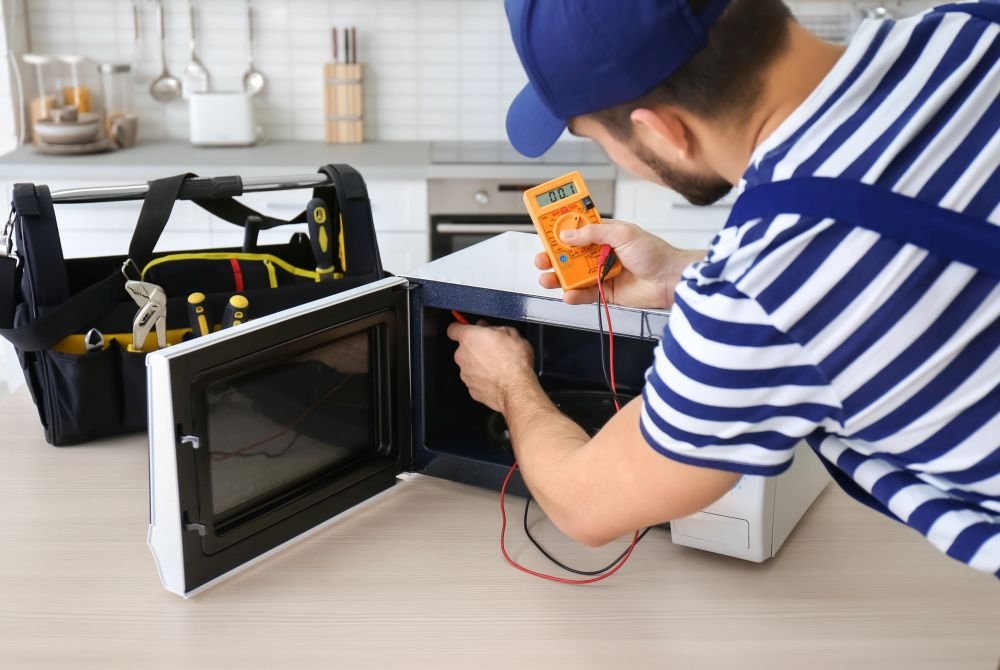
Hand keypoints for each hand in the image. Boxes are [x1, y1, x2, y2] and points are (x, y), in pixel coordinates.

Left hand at [446, 321, 535, 412]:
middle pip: (464, 348)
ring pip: (469, 365)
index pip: (453, 329)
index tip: (467, 329)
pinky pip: (475, 379)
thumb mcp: (511, 333)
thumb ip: (494, 328)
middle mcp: (462, 355)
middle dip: (476, 348)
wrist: (516, 387)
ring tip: (498, 365)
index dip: (461, 328)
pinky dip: (483, 378)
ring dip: (480, 364)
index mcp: (469, 338)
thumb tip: (490, 328)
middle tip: (493, 349)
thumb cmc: (514, 361)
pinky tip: (497, 377)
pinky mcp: (470, 388)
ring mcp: (465, 373)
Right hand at [535, 219, 704, 308]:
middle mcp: (600, 253)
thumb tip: (567, 235)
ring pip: (573, 275)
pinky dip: (574, 296)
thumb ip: (593, 233)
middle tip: (542, 259)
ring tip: (547, 279)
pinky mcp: (605, 292)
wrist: (670, 280)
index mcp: (604, 234)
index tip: (545, 232)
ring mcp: (601, 273)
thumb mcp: (622, 234)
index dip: (560, 230)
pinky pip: (585, 294)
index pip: (577, 230)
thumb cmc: (653, 253)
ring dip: (558, 277)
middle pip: (570, 255)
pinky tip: (568, 295)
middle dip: (553, 257)